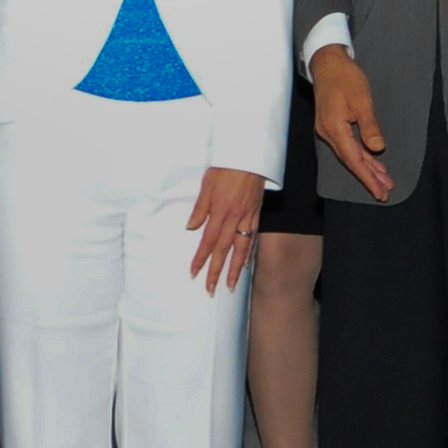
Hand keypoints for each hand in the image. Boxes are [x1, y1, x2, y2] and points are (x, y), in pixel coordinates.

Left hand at [186, 166, 264, 293]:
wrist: (250, 157)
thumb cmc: (227, 168)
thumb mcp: (208, 185)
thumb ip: (200, 208)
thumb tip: (191, 228)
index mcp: (220, 212)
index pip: (208, 242)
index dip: (201, 259)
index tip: (194, 273)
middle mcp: (234, 219)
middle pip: (223, 251)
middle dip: (216, 272)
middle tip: (211, 290)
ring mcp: (247, 218)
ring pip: (240, 249)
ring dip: (234, 270)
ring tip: (230, 286)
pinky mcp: (256, 215)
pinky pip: (252, 239)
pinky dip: (248, 253)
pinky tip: (245, 264)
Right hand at [311, 44, 393, 201]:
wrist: (327, 62)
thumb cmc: (345, 76)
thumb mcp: (362, 98)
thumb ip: (369, 124)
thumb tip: (377, 148)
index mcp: (334, 128)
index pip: (354, 160)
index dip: (368, 177)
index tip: (380, 191)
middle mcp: (328, 133)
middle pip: (351, 161)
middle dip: (369, 177)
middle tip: (385, 192)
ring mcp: (328, 130)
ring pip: (350, 155)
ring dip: (367, 169)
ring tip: (383, 181)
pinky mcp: (332, 126)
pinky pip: (348, 147)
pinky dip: (361, 156)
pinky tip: (372, 163)